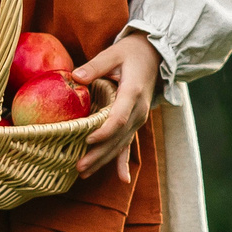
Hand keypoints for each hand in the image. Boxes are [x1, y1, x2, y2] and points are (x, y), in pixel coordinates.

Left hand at [71, 35, 159, 180]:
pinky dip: (124, 161)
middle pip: (118, 137)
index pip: (118, 117)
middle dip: (99, 154)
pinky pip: (129, 143)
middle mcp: (138, 110)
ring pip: (121, 144)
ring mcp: (139, 118)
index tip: (87, 139)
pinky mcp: (136, 121)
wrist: (155, 55)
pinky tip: (123, 179)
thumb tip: (75, 77)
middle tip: (79, 166)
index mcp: (132, 93)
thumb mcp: (113, 53)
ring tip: (84, 173)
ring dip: (104, 160)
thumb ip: (95, 65)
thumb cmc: (131, 52)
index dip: (104, 131)